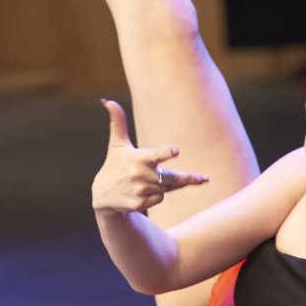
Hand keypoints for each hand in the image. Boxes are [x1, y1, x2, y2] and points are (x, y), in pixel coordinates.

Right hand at [91, 99, 207, 213]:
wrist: (102, 195)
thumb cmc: (114, 165)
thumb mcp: (117, 144)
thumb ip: (117, 122)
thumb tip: (107, 100)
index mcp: (138, 158)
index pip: (155, 155)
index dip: (166, 152)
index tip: (176, 150)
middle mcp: (139, 175)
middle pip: (170, 177)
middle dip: (187, 178)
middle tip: (204, 178)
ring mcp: (139, 191)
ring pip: (166, 188)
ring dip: (163, 185)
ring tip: (146, 182)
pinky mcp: (138, 205)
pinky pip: (159, 199)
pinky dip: (155, 196)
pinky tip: (143, 193)